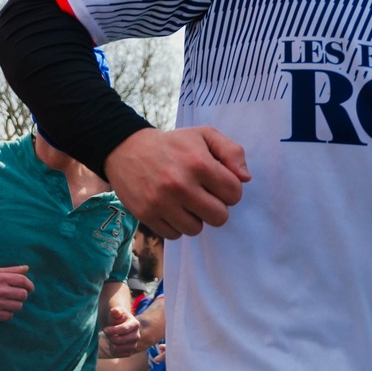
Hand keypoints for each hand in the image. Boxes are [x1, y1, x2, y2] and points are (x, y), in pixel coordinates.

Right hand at [0, 265, 33, 320]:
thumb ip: (13, 270)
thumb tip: (27, 268)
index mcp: (2, 278)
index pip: (23, 281)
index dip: (30, 285)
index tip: (30, 289)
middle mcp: (0, 290)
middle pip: (23, 295)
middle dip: (22, 296)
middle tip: (16, 296)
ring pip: (18, 306)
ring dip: (16, 305)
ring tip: (9, 302)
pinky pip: (10, 315)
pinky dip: (8, 313)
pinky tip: (2, 309)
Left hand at [99, 305, 141, 356]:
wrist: (120, 327)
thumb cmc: (118, 319)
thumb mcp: (117, 312)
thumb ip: (116, 311)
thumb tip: (115, 311)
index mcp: (135, 324)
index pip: (124, 329)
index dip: (112, 330)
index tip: (105, 329)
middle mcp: (137, 336)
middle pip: (119, 340)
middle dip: (110, 336)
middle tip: (107, 333)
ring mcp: (134, 345)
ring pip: (116, 348)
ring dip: (110, 342)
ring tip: (111, 337)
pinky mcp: (129, 353)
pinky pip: (116, 354)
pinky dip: (112, 349)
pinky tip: (114, 343)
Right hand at [104, 127, 250, 238]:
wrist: (126, 149)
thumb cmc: (173, 144)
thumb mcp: (204, 135)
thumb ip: (232, 151)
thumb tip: (245, 178)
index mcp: (199, 163)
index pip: (234, 193)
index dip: (229, 189)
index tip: (217, 183)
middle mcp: (180, 184)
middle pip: (219, 217)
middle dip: (215, 207)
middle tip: (203, 194)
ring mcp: (161, 202)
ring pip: (196, 229)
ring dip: (195, 217)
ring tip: (185, 201)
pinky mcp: (146, 215)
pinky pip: (174, 235)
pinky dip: (176, 225)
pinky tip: (170, 207)